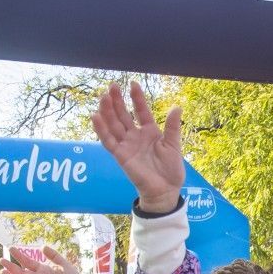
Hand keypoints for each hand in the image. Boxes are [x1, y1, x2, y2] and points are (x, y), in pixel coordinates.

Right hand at [0, 245, 90, 273]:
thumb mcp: (64, 264)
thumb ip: (54, 256)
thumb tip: (42, 246)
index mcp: (42, 270)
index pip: (28, 262)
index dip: (19, 255)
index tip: (10, 248)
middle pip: (22, 271)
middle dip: (11, 266)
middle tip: (1, 260)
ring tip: (2, 271)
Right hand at [91, 80, 184, 213]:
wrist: (165, 189)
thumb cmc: (171, 169)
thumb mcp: (173, 145)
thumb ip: (172, 127)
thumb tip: (177, 107)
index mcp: (150, 131)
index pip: (141, 111)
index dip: (137, 98)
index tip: (133, 83)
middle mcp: (136, 136)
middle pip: (123, 115)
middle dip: (117, 101)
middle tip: (112, 86)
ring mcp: (127, 145)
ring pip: (114, 125)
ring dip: (107, 112)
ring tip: (103, 97)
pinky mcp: (120, 155)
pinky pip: (108, 141)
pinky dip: (101, 130)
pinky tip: (96, 117)